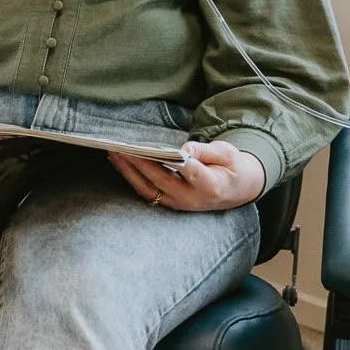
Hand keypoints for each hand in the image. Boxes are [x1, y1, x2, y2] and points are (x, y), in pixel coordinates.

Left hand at [110, 141, 263, 212]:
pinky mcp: (169, 203)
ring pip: (148, 189)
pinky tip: (119, 162)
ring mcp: (178, 204)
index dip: (175, 162)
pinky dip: (131, 177)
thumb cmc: (232, 167)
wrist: (236, 190)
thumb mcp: (228, 154)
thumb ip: (206, 151)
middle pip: (161, 180)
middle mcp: (191, 198)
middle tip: (121, 145)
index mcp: (211, 185)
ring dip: (128, 171)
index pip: (191, 173)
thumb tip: (185, 149)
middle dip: (139, 162)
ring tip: (113, 152)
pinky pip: (146, 192)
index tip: (158, 149)